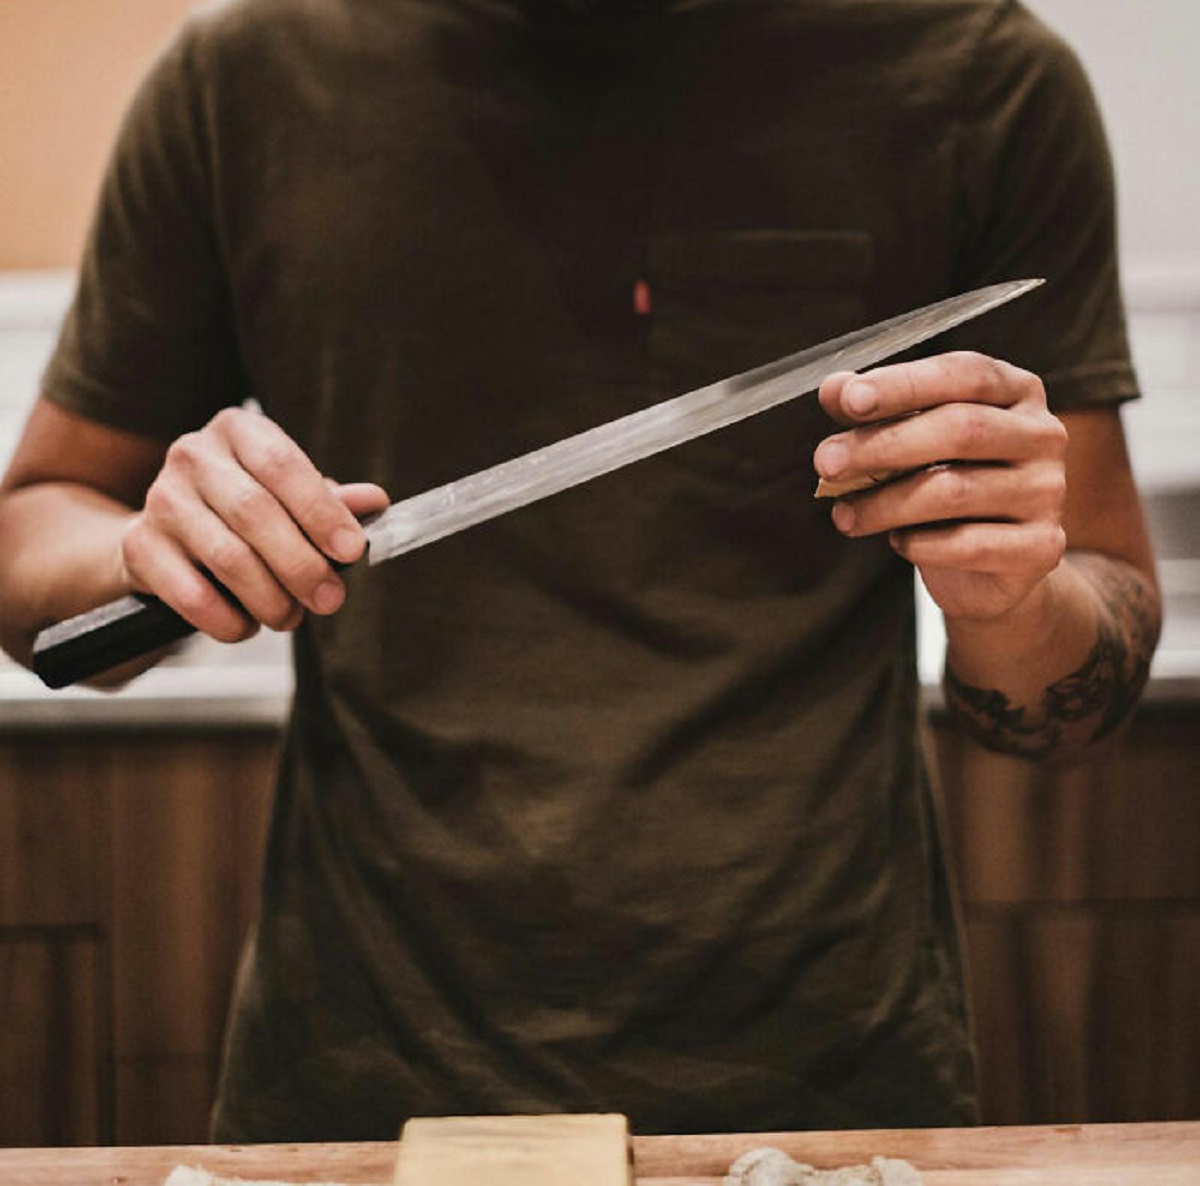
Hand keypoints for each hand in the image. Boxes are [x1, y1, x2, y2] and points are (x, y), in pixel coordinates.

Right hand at [119, 406, 389, 639]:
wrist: (167, 540)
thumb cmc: (243, 514)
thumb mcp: (290, 498)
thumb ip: (330, 500)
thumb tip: (374, 502)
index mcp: (239, 432)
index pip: (283, 465)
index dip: (321, 511)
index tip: (352, 550)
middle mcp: (193, 455)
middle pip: (255, 513)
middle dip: (301, 564)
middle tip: (329, 598)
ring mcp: (160, 499)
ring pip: (227, 557)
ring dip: (270, 598)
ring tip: (290, 616)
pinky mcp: (138, 547)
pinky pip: (191, 594)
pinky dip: (228, 620)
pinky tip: (246, 624)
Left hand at [813, 351, 1067, 620]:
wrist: (992, 566)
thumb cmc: (947, 483)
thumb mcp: (910, 440)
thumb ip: (875, 412)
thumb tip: (834, 388)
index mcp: (1015, 391)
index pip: (964, 373)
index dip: (904, 384)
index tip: (849, 400)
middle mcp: (1042, 435)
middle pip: (960, 429)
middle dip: (882, 445)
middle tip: (826, 462)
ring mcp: (1048, 492)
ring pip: (955, 490)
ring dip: (886, 503)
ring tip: (843, 515)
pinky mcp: (1041, 547)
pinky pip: (967, 543)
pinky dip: (919, 544)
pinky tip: (897, 542)